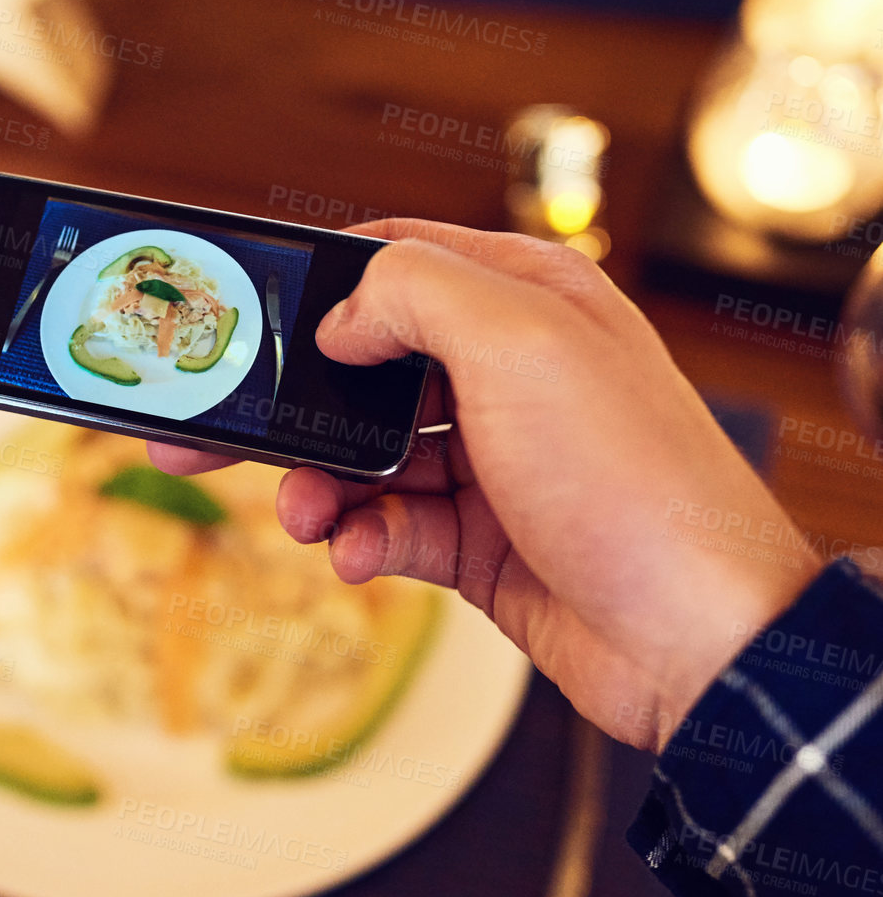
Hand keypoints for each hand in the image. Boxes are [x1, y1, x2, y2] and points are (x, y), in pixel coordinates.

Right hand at [152, 220, 820, 752]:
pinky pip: (390, 529)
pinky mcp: (479, 540)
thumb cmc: (630, 479)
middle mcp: (506, 374)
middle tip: (203, 432)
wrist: (693, 637)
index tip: (245, 315)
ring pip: (365, 459)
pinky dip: (360, 542)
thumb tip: (342, 317)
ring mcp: (491, 462)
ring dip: (317, 486)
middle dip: (286, 406)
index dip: (318, 284)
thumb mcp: (520, 345)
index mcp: (525, 300)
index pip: (398, 260)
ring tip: (299, 514)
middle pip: (363, 371)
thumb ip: (416, 295)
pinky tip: (355, 555)